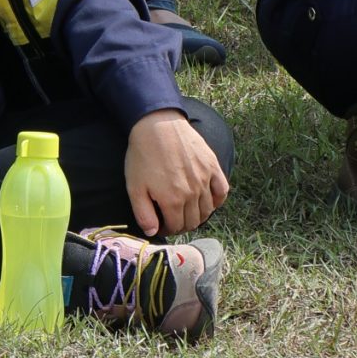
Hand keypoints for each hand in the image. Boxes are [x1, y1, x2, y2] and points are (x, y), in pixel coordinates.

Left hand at [124, 109, 227, 236]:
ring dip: (197, 215)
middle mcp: (193, 193)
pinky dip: (216, 201)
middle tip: (172, 218)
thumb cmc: (142, 154)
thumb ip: (143, 214)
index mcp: (173, 200)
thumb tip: (152, 233)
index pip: (176, 227)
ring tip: (186, 210)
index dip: (167, 229)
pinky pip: (222, 192)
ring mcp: (205, 180)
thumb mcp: (134, 186)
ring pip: (207, 210)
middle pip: (193, 221)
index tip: (160, 224)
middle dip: (181, 224)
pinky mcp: (213, 167)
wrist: (157, 124)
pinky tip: (207, 201)